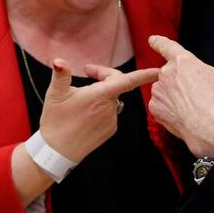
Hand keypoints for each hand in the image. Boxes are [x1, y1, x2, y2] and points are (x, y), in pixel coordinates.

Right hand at [39, 58, 158, 162]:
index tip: (158, 71)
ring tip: (82, 97)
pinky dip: (102, 108)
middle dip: (105, 75)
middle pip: (116, 84)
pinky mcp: (110, 129)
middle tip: (87, 71)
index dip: (144, 75)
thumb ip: (61, 75)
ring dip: (103, 93)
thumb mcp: (55, 95)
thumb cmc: (55, 121)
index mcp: (99, 95)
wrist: (58, 152)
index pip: (127, 81)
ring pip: (112, 99)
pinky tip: (87, 114)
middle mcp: (109, 107)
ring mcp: (112, 120)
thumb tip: (59, 61)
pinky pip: (111, 112)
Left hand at [147, 35, 213, 157]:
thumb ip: (195, 67)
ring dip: (172, 95)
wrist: (208, 127)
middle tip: (193, 95)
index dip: (159, 42)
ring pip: (163, 90)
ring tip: (189, 107)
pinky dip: (168, 109)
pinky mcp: (154, 106)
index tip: (153, 40)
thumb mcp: (212, 75)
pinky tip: (181, 115)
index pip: (166, 46)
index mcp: (182, 61)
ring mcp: (158, 90)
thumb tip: (189, 71)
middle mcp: (167, 72)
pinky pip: (160, 104)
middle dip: (176, 82)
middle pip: (168, 73)